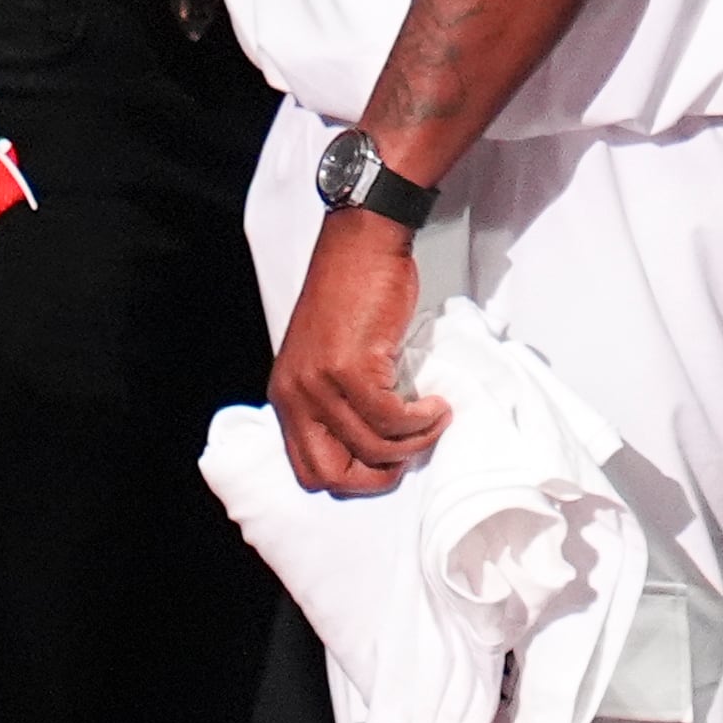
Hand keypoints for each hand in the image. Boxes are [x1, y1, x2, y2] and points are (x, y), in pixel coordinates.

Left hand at [272, 207, 449, 491]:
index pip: (309, 469)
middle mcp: (295, 396)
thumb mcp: (328, 357)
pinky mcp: (350, 369)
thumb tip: (372, 444)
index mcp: (286, 397)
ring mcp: (320, 384)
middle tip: (409, 454)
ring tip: (434, 418)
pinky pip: (391, 419)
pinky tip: (436, 404)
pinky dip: (421, 420)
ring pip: (372, 447)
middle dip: (377, 476)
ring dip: (414, 442)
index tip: (385, 460)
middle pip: (331, 475)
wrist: (361, 245)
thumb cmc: (353, 294)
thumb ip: (336, 400)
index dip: (352, 477)